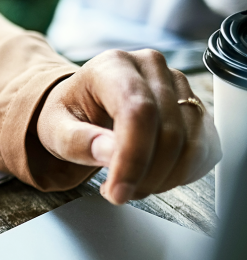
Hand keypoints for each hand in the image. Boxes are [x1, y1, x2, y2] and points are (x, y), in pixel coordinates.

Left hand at [36, 49, 219, 203]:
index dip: (133, 158)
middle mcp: (152, 68)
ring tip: (133, 184)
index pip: (138, 111)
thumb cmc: (68, 114)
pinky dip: (184, 172)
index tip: (118, 191)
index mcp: (113, 66)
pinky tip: (155, 177)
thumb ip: (77, 141)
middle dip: (146, 175)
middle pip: (168, 130)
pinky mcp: (194, 106)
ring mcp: (178, 85)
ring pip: (192, 142)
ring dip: (166, 177)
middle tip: (120, 193)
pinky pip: (205, 146)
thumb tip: (108, 152)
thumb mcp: (54, 128)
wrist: (83, 105)